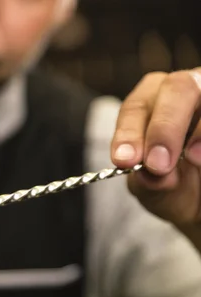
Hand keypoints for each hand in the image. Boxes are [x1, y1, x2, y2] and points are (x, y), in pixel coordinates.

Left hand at [111, 69, 200, 238]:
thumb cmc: (176, 185)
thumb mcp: (155, 188)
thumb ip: (148, 180)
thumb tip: (151, 173)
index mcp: (151, 102)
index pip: (136, 107)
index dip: (129, 132)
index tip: (125, 161)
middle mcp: (186, 88)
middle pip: (178, 87)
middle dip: (165, 127)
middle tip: (158, 165)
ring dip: (199, 130)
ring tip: (193, 160)